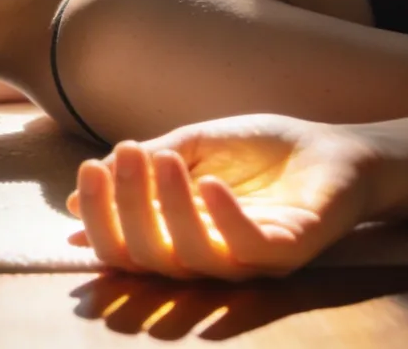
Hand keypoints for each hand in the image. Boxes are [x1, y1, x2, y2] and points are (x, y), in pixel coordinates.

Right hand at [65, 114, 381, 280]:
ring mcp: (247, 261)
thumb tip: (74, 200)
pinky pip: (247, 248)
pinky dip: (223, 218)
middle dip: (126, 207)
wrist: (334, 148)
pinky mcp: (288, 251)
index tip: (89, 169)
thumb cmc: (260, 152)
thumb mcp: (191, 147)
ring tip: (164, 158)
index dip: (100, 216)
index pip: (124, 248)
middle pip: (148, 259)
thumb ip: (144, 168)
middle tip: (124, 156)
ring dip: (169, 206)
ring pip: (191, 258)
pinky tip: (209, 183)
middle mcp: (207, 260)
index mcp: (178, 241)